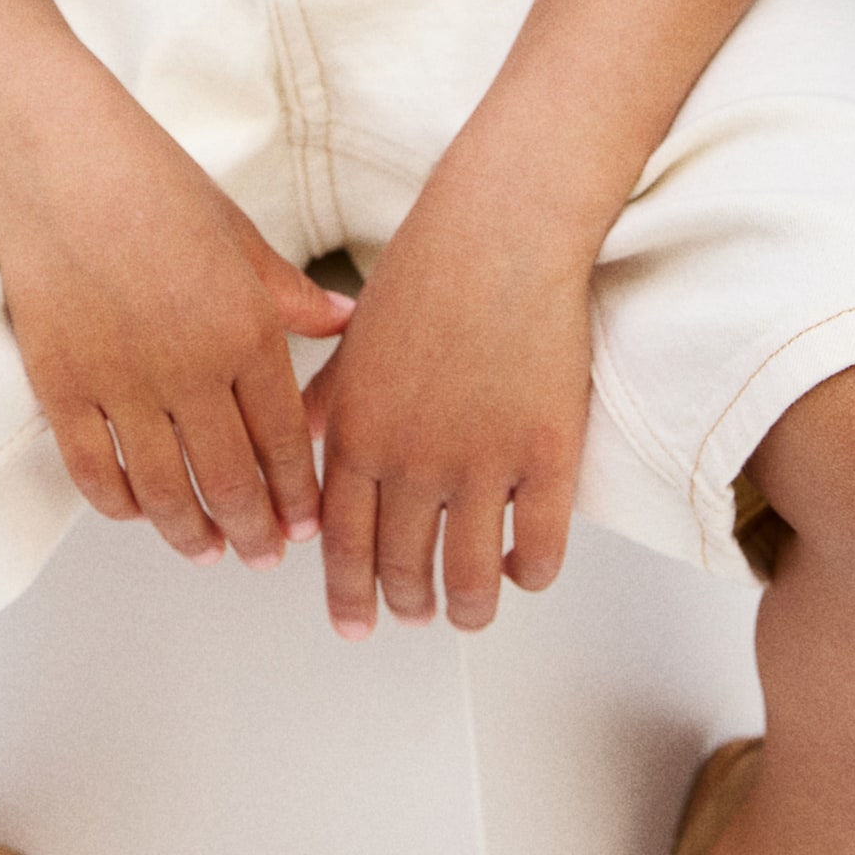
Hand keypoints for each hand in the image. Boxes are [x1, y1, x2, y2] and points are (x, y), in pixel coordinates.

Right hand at [0, 83, 353, 569]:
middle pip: (231, 481)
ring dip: (190, 533)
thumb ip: (287, 293)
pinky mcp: (60, 384)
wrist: (54, 152)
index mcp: (247, 326)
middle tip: (261, 557)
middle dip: (253, 531)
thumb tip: (342, 320)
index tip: (303, 527)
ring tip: (205, 551)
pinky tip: (137, 514)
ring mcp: (122, 380)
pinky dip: (120, 505)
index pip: (284, 440)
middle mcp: (192, 365)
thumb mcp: (237, 233)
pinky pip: (95, 472)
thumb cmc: (151, 179)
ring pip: (165, 491)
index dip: (296, 495)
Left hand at [305, 174, 593, 635]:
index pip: (343, 544)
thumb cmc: (427, 272)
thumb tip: (306, 451)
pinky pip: (540, 548)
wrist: (501, 230)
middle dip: (406, 606)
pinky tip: (523, 569)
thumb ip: (326, 404)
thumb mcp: (353, 342)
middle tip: (413, 615)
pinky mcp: (548, 454)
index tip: (354, 624)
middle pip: (404, 571)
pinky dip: (530, 574)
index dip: (348, 595)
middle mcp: (413, 458)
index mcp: (359, 433)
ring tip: (468, 611)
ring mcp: (482, 461)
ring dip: (467, 609)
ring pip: (471, 579)